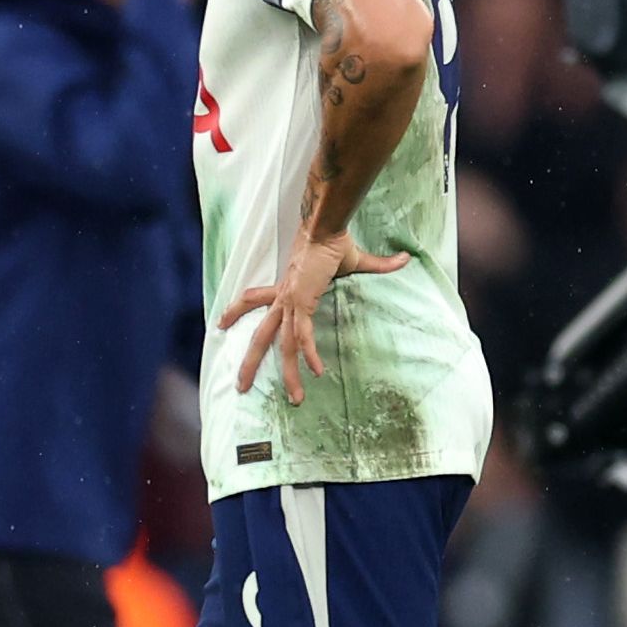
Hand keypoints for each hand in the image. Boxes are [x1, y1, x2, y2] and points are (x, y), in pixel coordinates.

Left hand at [218, 230, 410, 401]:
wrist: (326, 228)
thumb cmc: (334, 241)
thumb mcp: (355, 261)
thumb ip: (379, 266)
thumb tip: (405, 259)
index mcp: (286, 288)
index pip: (254, 299)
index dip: (237, 310)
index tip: (221, 322)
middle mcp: (283, 298)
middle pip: (259, 335)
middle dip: (249, 362)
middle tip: (240, 387)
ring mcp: (290, 302)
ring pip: (281, 344)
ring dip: (286, 373)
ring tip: (295, 398)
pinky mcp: (301, 302)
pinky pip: (302, 335)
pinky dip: (309, 354)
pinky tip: (317, 372)